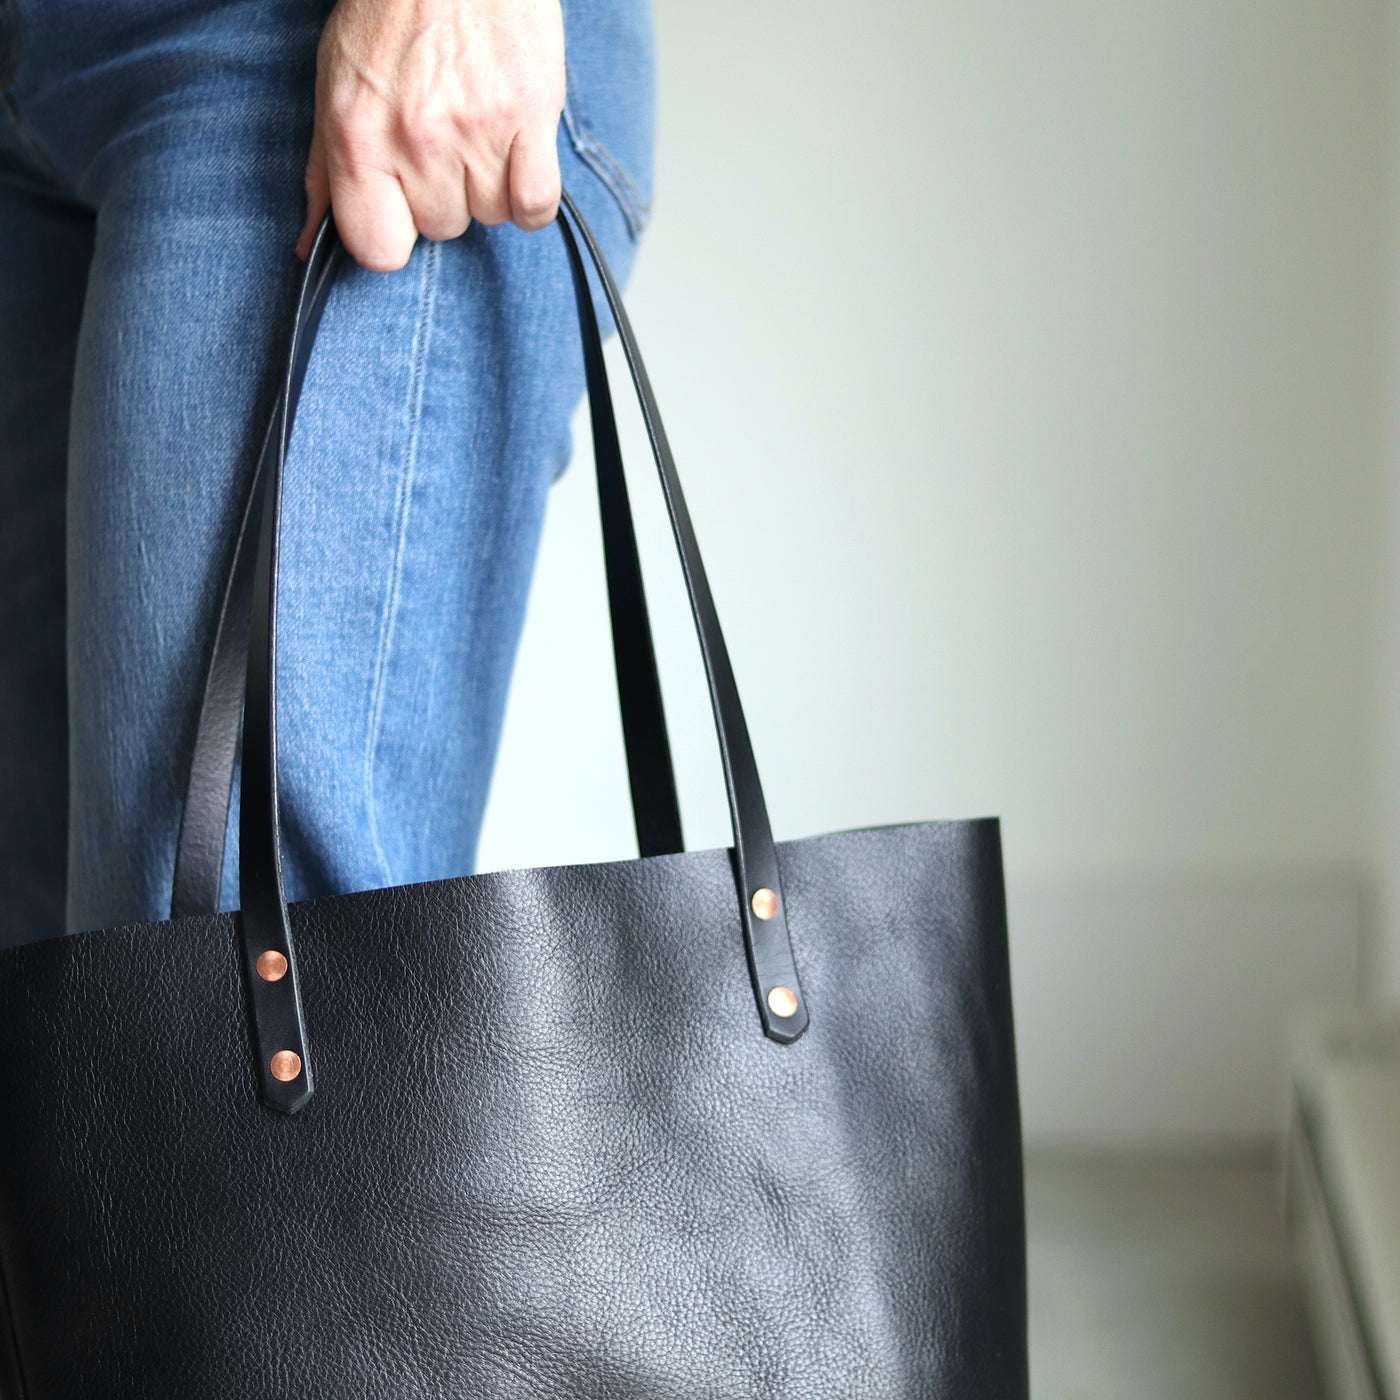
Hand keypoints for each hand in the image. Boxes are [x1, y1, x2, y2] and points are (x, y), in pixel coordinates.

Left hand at [297, 0, 565, 269]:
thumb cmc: (388, 13)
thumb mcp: (336, 84)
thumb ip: (326, 171)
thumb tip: (311, 245)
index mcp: (357, 135)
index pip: (377, 250)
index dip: (392, 235)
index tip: (400, 207)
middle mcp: (415, 139)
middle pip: (442, 228)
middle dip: (444, 194)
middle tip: (442, 136)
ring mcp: (475, 130)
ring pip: (490, 216)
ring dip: (489, 185)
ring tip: (478, 127)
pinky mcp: (529, 116)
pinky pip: (535, 205)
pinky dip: (530, 195)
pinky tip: (518, 157)